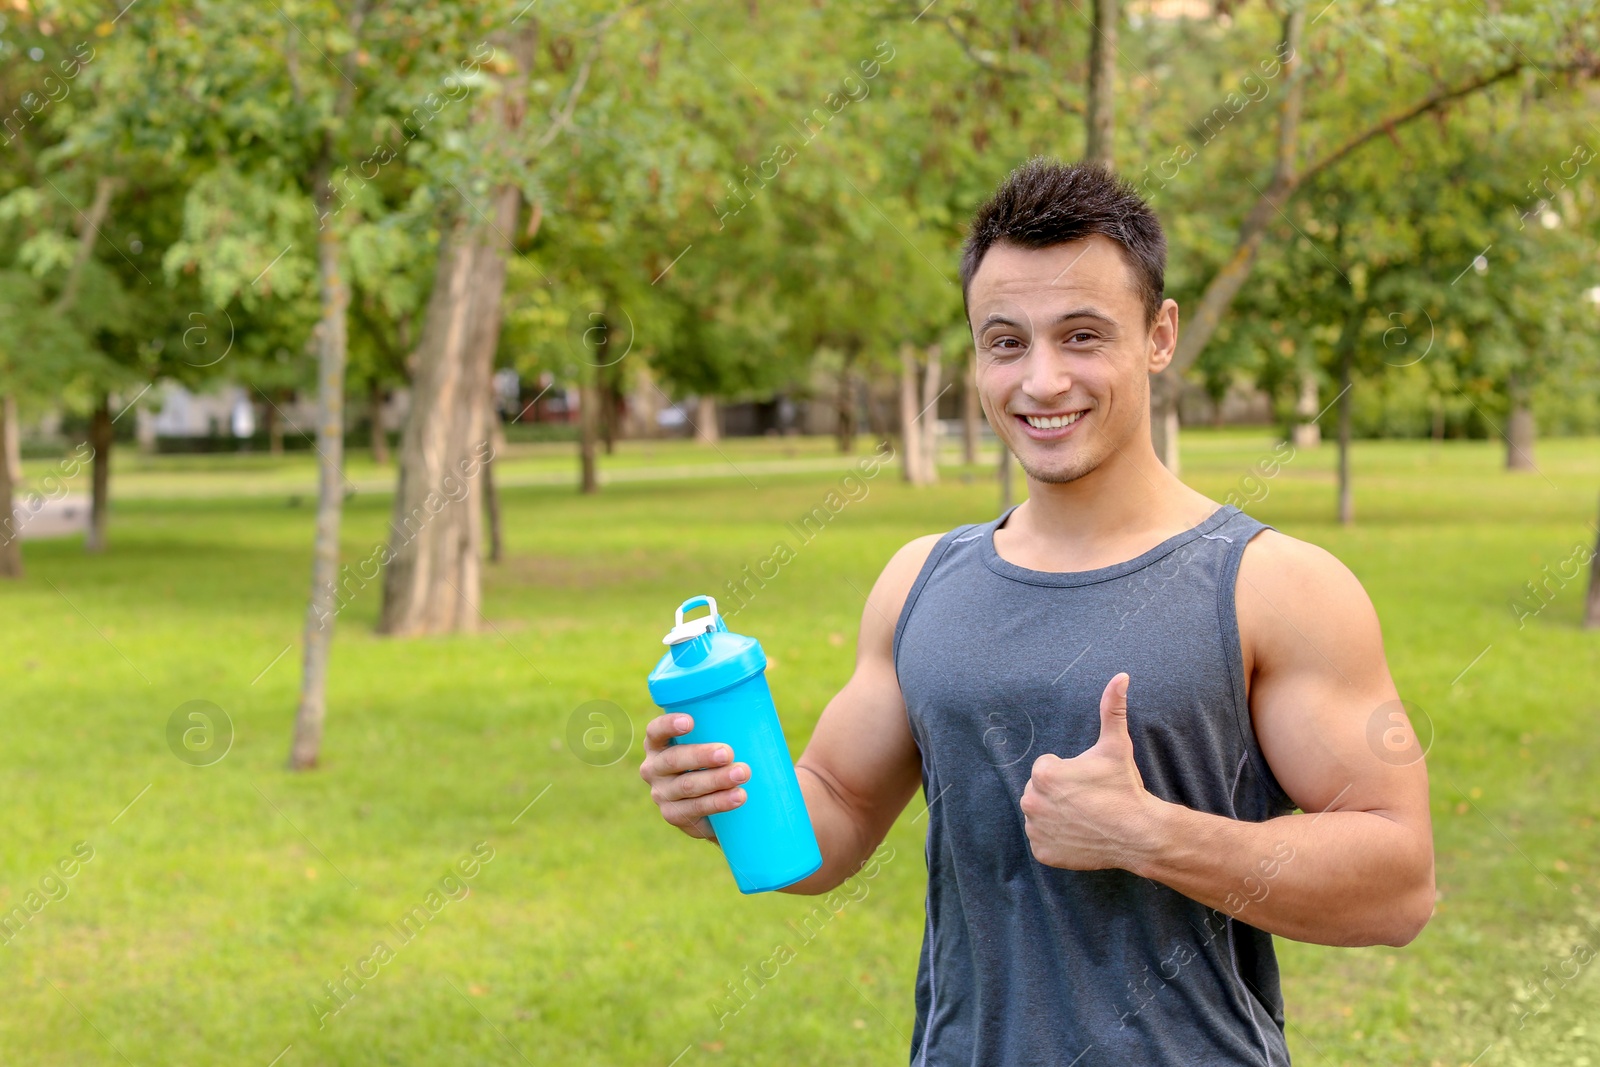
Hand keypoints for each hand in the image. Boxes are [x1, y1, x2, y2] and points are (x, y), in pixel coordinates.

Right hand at [639, 713, 749, 842]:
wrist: (714, 809)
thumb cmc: (715, 762)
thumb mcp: (710, 743)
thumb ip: (721, 727)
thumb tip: (758, 706)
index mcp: (658, 744)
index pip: (655, 731)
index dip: (669, 725)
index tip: (690, 722)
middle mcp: (654, 768)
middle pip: (674, 759)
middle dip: (702, 755)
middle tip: (729, 753)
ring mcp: (662, 794)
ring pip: (688, 785)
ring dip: (716, 779)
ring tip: (742, 774)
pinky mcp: (673, 816)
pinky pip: (695, 809)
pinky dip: (719, 802)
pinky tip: (737, 797)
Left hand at [1020, 672, 1162, 872]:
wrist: (1138, 833)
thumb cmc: (1124, 787)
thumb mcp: (1116, 745)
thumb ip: (1112, 708)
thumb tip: (1121, 676)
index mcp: (1043, 774)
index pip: (1047, 768)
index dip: (1070, 773)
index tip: (1089, 782)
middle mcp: (1031, 802)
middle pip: (1040, 791)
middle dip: (1060, 793)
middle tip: (1089, 800)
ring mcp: (1036, 830)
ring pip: (1040, 815)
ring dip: (1056, 814)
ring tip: (1085, 816)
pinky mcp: (1042, 852)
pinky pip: (1043, 840)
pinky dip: (1057, 839)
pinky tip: (1079, 834)